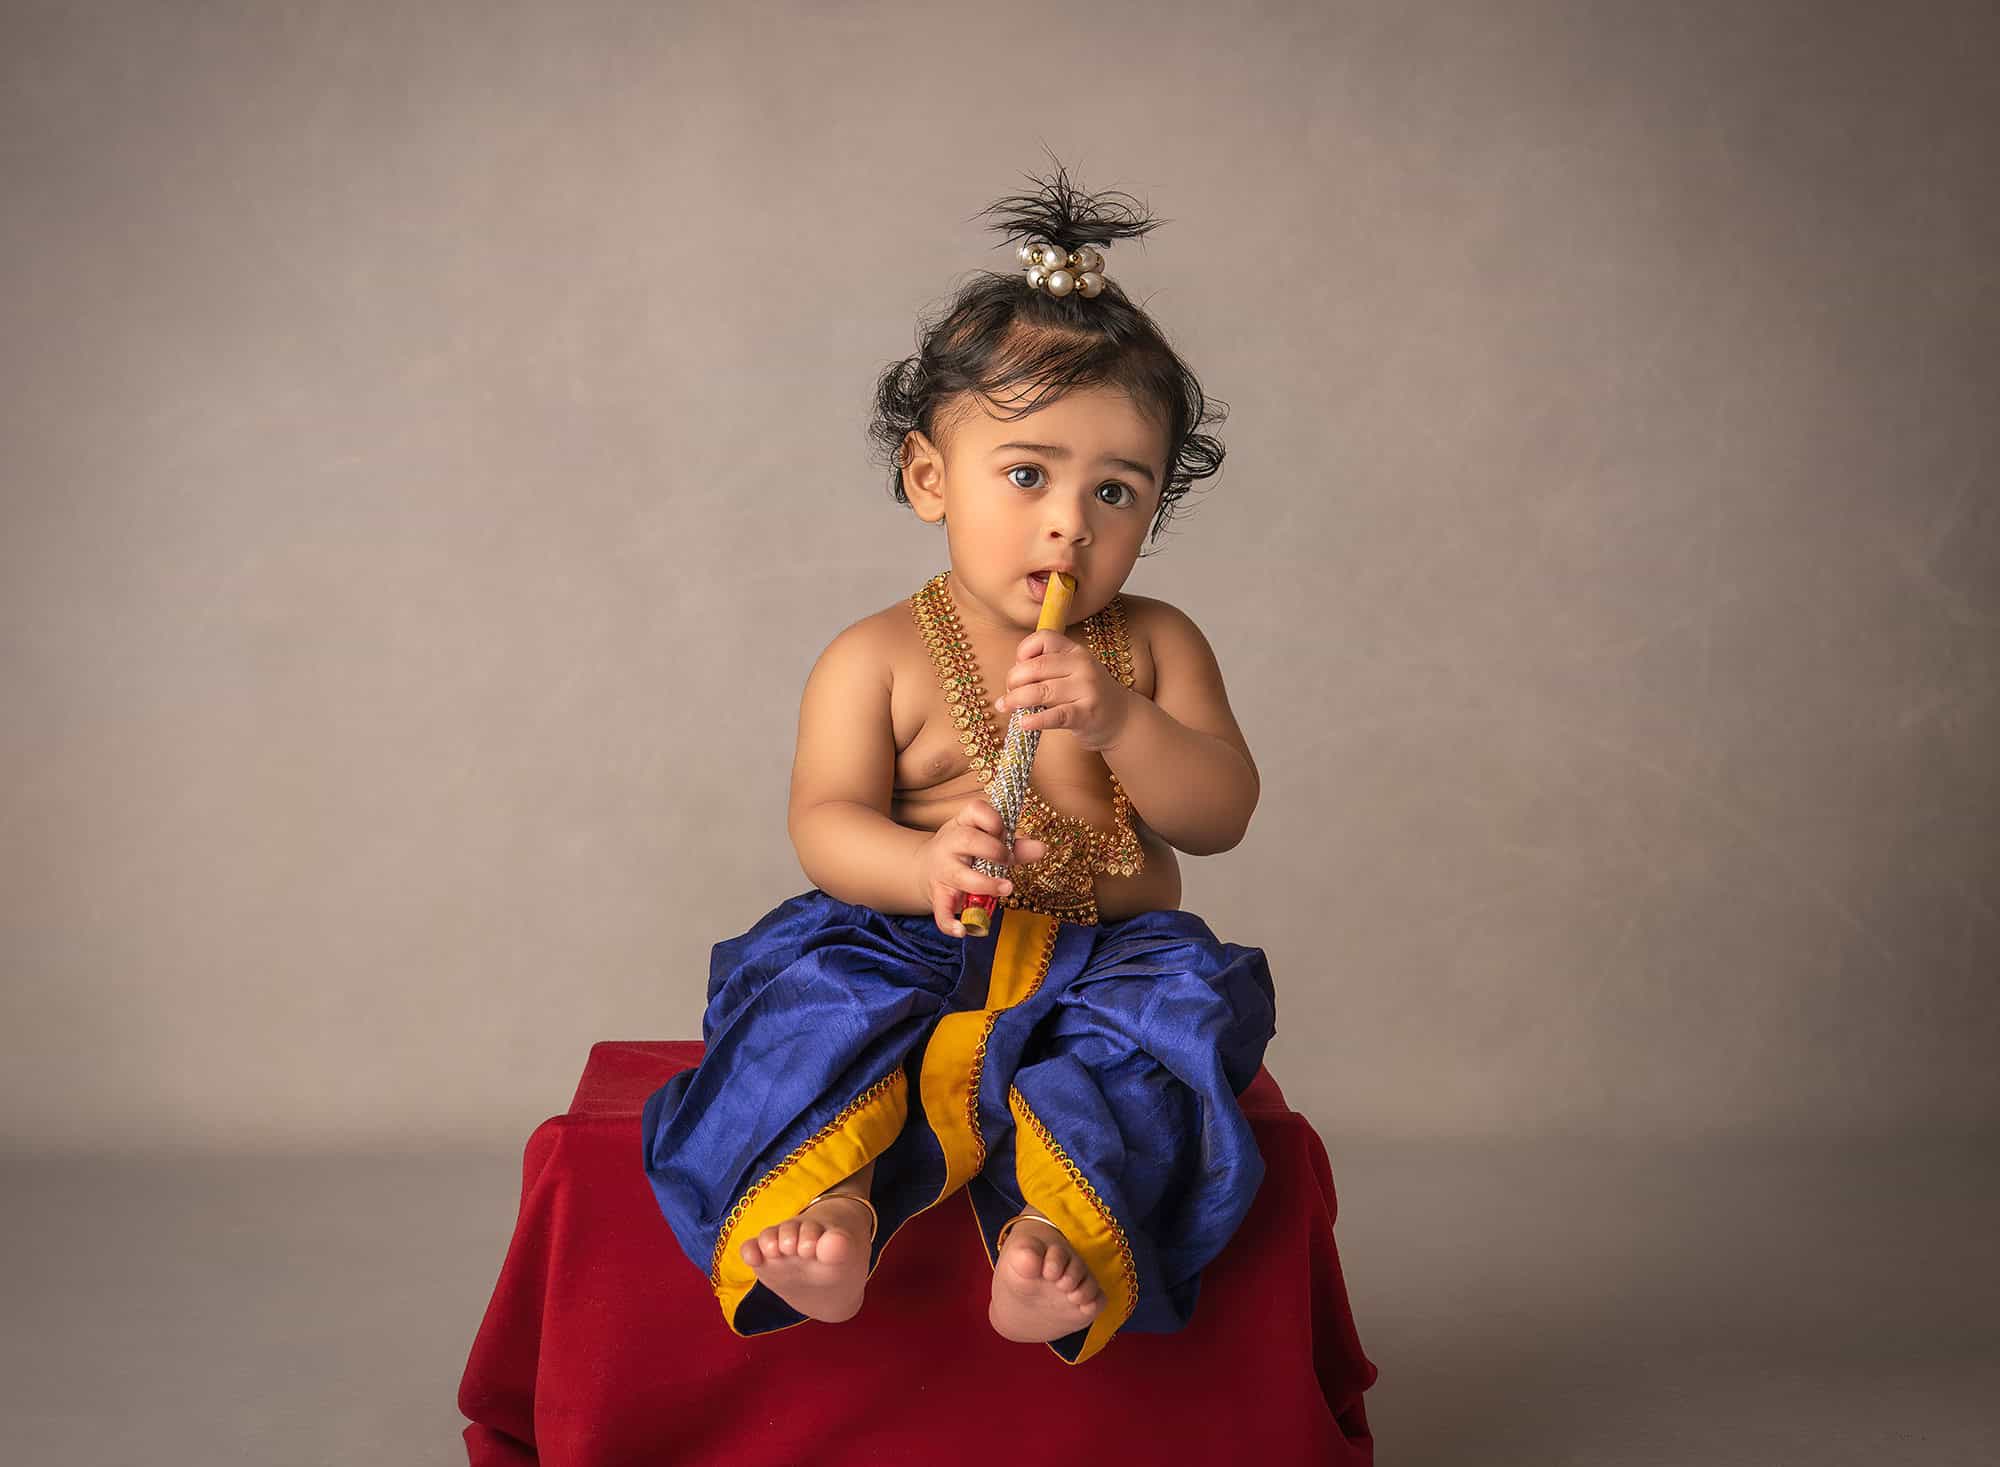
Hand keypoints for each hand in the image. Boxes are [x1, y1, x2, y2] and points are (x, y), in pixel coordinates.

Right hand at [914, 798, 1048, 936]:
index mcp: (963, 824)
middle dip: (994, 849)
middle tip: (1009, 860)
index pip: (976, 810)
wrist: (926, 869)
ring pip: (961, 876)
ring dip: (986, 883)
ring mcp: (942, 871)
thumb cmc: (968, 853)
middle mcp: (949, 844)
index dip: (994, 820)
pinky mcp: (938, 896)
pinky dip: (950, 923)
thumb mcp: (988, 843)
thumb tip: (1042, 848)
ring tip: (1007, 888)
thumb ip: (1016, 846)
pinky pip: (941, 911)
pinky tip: (963, 931)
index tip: (1004, 833)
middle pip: (968, 840)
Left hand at [991, 631, 1134, 752]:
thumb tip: (1013, 676)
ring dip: (1016, 700)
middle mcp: (1083, 666)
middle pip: (1036, 667)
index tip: (1018, 667)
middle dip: (1013, 680)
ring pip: (1041, 691)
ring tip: (1005, 707)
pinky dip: (1036, 720)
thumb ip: (1048, 668)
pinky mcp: (1086, 714)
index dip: (1023, 651)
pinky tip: (1024, 723)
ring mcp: (1086, 690)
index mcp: (1076, 651)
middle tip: (1007, 693)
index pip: (1044, 638)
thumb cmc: (1087, 696)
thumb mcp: (1073, 672)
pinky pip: (1055, 716)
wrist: (1122, 719)